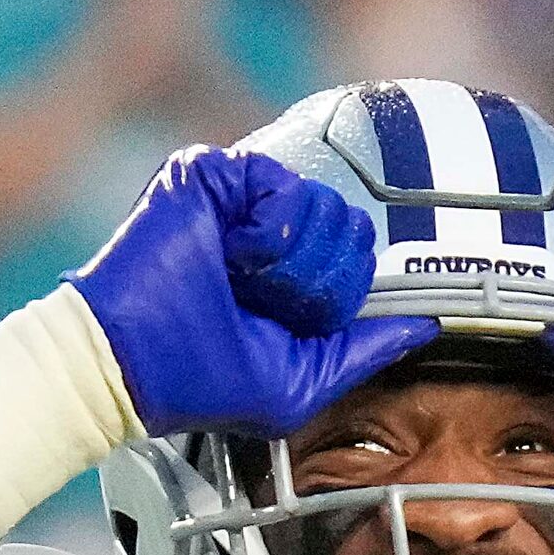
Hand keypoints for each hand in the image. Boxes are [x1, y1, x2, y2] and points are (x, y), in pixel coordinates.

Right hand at [70, 147, 435, 438]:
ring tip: (240, 280)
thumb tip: (427, 325)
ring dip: (287, 261)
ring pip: (323, 205)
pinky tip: (228, 254)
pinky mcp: (213, 173)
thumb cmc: (196, 379)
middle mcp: (269, 229)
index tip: (299, 317)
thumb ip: (364, 350)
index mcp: (291, 273)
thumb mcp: (300, 381)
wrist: (126, 361)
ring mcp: (241, 197)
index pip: (358, 259)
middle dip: (317, 280)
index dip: (342, 291)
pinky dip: (262, 234)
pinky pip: (282, 185)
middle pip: (351, 229)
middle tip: (265, 302)